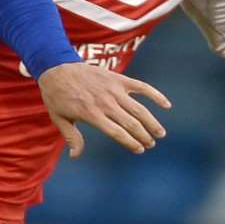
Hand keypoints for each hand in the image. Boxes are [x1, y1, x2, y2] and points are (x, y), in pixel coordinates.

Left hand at [35, 62, 171, 156]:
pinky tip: (166, 105)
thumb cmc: (57, 96)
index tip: (139, 150)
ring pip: (139, 109)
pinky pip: (142, 87)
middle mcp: (106, 103)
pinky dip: (155, 95)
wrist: (57, 67)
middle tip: (151, 144)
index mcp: (92, 114)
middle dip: (144, 136)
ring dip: (152, 122)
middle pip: (131, 123)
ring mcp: (114, 90)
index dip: (131, 143)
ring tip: (160, 133)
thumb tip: (76, 156)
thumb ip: (72, 137)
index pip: (117, 133)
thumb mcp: (60, 119)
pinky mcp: (119, 79)